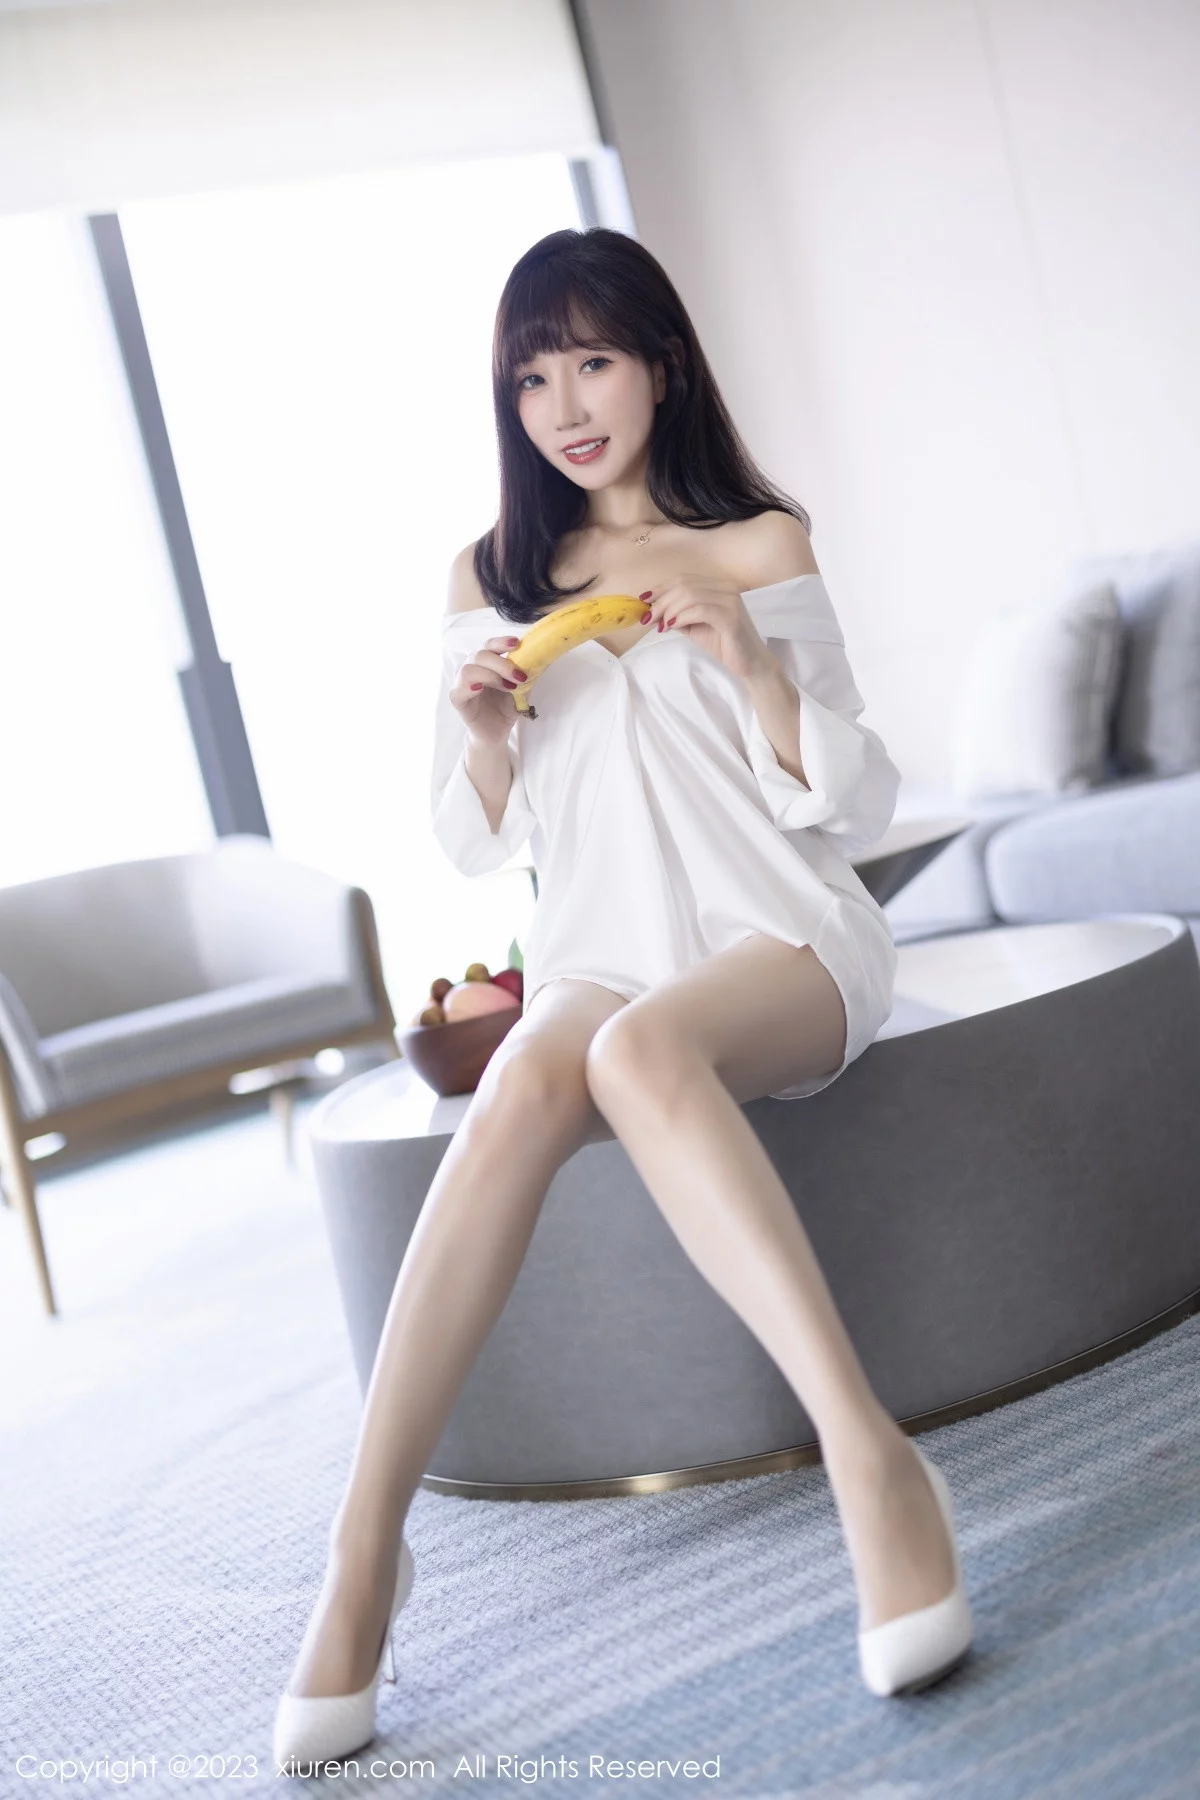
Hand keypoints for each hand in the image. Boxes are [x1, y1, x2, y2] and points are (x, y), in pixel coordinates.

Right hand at [449, 634, 527, 748]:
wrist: (496, 732)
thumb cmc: (505, 708)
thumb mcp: (521, 689)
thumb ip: (528, 674)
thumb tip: (544, 658)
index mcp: (485, 662)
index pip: (489, 645)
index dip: (501, 642)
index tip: (516, 643)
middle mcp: (471, 668)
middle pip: (480, 654)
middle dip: (502, 664)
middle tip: (520, 677)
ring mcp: (461, 682)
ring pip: (469, 669)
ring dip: (491, 676)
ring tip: (508, 688)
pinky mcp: (457, 699)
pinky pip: (458, 688)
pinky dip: (470, 686)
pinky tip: (480, 688)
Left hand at [643, 573, 776, 682]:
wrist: (750, 664)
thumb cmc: (724, 644)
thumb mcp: (695, 626)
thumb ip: (678, 615)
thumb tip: (652, 610)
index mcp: (718, 586)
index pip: (684, 579)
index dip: (661, 587)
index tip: (643, 599)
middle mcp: (726, 588)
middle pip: (685, 585)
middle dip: (661, 601)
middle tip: (648, 617)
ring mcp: (731, 600)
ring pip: (691, 595)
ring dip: (669, 609)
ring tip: (660, 625)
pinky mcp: (732, 617)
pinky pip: (700, 610)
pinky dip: (682, 617)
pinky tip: (672, 626)